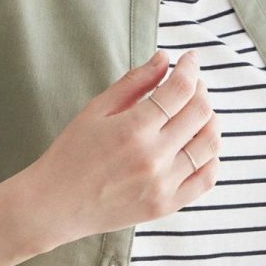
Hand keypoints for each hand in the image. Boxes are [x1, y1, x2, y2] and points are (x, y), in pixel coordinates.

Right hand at [27, 49, 220, 248]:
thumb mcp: (95, 110)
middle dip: (201, 89)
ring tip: (197, 112)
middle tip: (191, 83)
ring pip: (209, 144)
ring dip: (210, 120)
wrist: (54, 206)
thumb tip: (164, 59)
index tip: (189, 59)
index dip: (190, 67)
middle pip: (200, 113)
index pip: (180, 89)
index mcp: (132, 129)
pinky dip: (211, 157)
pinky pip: (207, 178)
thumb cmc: (70, 154)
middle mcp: (153, 157)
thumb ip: (133, 82)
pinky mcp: (166, 205)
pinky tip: (200, 145)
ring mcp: (163, 184)